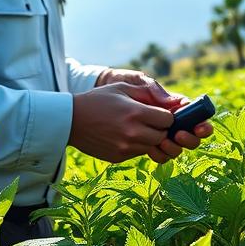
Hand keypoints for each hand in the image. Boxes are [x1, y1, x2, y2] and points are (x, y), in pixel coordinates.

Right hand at [91, 68, 213, 160]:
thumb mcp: (122, 88)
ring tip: (136, 127)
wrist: (69, 120)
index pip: (168, 120)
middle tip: (149, 121)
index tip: (159, 112)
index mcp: (136, 113)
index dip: (166, 116)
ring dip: (150, 138)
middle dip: (161, 129)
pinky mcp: (119, 157)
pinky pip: (138, 153)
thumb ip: (149, 93)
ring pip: (152, 147)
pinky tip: (125, 135)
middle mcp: (133, 133)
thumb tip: (174, 102)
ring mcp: (126, 148)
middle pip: (163, 136)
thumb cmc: (98, 100)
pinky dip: (137, 145)